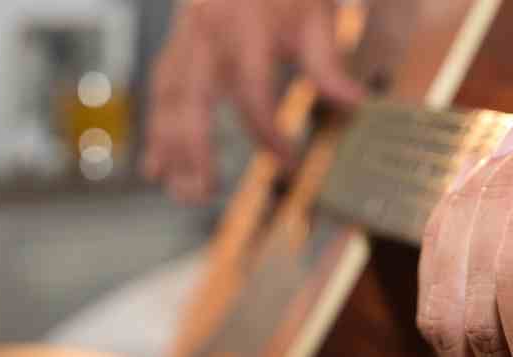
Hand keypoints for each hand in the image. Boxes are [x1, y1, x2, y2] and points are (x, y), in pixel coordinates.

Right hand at [145, 0, 364, 201]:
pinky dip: (157, 124)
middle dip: (194, 149)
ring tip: (176, 188)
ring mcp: (187, 35)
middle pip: (193, 99)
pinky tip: (157, 159)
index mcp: (246, 27)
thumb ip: (327, 63)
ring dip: (168, 144)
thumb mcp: (315, 13)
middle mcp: (208, 32)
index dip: (270, 134)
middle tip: (202, 194)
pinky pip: (162, 86)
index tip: (290, 164)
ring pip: (168, 96)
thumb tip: (355, 106)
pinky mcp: (179, 40)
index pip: (254, 93)